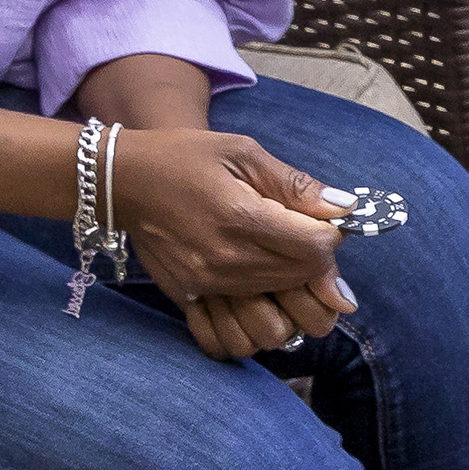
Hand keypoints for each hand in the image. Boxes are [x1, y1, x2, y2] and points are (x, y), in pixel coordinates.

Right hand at [110, 127, 357, 361]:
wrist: (122, 180)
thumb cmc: (184, 156)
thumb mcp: (243, 153)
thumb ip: (295, 185)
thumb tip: (346, 208)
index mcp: (241, 218)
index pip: (317, 248)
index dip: (332, 234)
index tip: (323, 219)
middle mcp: (226, 259)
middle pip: (303, 278)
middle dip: (317, 258)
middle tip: (303, 233)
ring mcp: (208, 283)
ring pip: (280, 301)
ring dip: (293, 282)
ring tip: (280, 253)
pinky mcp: (193, 296)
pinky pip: (246, 316)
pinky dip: (264, 300)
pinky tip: (258, 273)